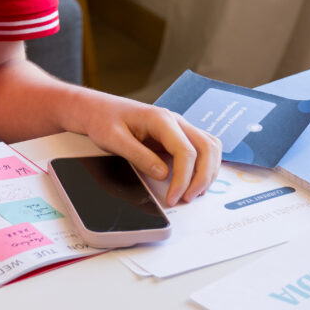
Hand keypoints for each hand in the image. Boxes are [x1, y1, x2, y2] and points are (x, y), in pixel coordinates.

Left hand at [81, 94, 221, 205]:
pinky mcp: (178, 136)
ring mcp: (179, 128)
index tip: (173, 197)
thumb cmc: (104, 120)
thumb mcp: (114, 140)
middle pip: (206, 148)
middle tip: (187, 199)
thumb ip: (139, 156)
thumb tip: (164, 174)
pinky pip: (202, 148)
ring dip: (207, 172)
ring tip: (193, 193)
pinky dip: (204, 165)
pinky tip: (194, 181)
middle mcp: (175, 121)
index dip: (183, 178)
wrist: (100, 110)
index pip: (185, 151)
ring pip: (210, 147)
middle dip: (202, 177)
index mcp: (160, 119)